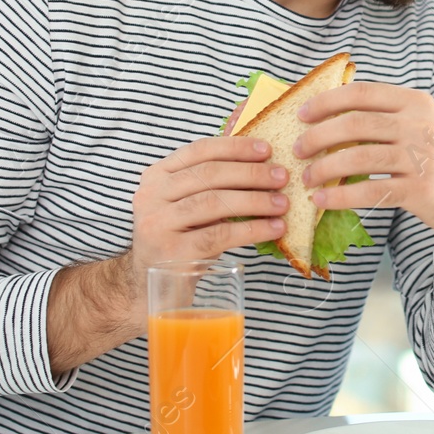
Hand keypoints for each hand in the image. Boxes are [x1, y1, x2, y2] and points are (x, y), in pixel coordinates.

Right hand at [117, 128, 290, 322]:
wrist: (153, 286)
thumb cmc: (182, 238)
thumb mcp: (190, 204)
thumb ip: (213, 181)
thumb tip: (263, 158)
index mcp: (157, 175)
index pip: (199, 151)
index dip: (235, 147)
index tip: (267, 149)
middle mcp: (150, 196)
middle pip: (208, 175)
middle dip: (250, 173)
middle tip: (282, 177)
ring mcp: (158, 224)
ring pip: (214, 203)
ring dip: (255, 200)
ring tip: (283, 204)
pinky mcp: (171, 252)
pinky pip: (219, 235)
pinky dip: (252, 229)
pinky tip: (273, 228)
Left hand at [293, 81, 433, 238]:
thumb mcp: (422, 124)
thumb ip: (386, 115)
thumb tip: (330, 111)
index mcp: (415, 103)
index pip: (362, 93)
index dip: (327, 102)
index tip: (302, 114)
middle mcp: (419, 125)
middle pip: (356, 124)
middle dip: (318, 136)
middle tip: (297, 150)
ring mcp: (421, 158)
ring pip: (359, 157)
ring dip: (324, 168)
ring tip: (307, 177)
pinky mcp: (419, 190)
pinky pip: (370, 191)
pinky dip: (340, 195)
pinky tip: (323, 199)